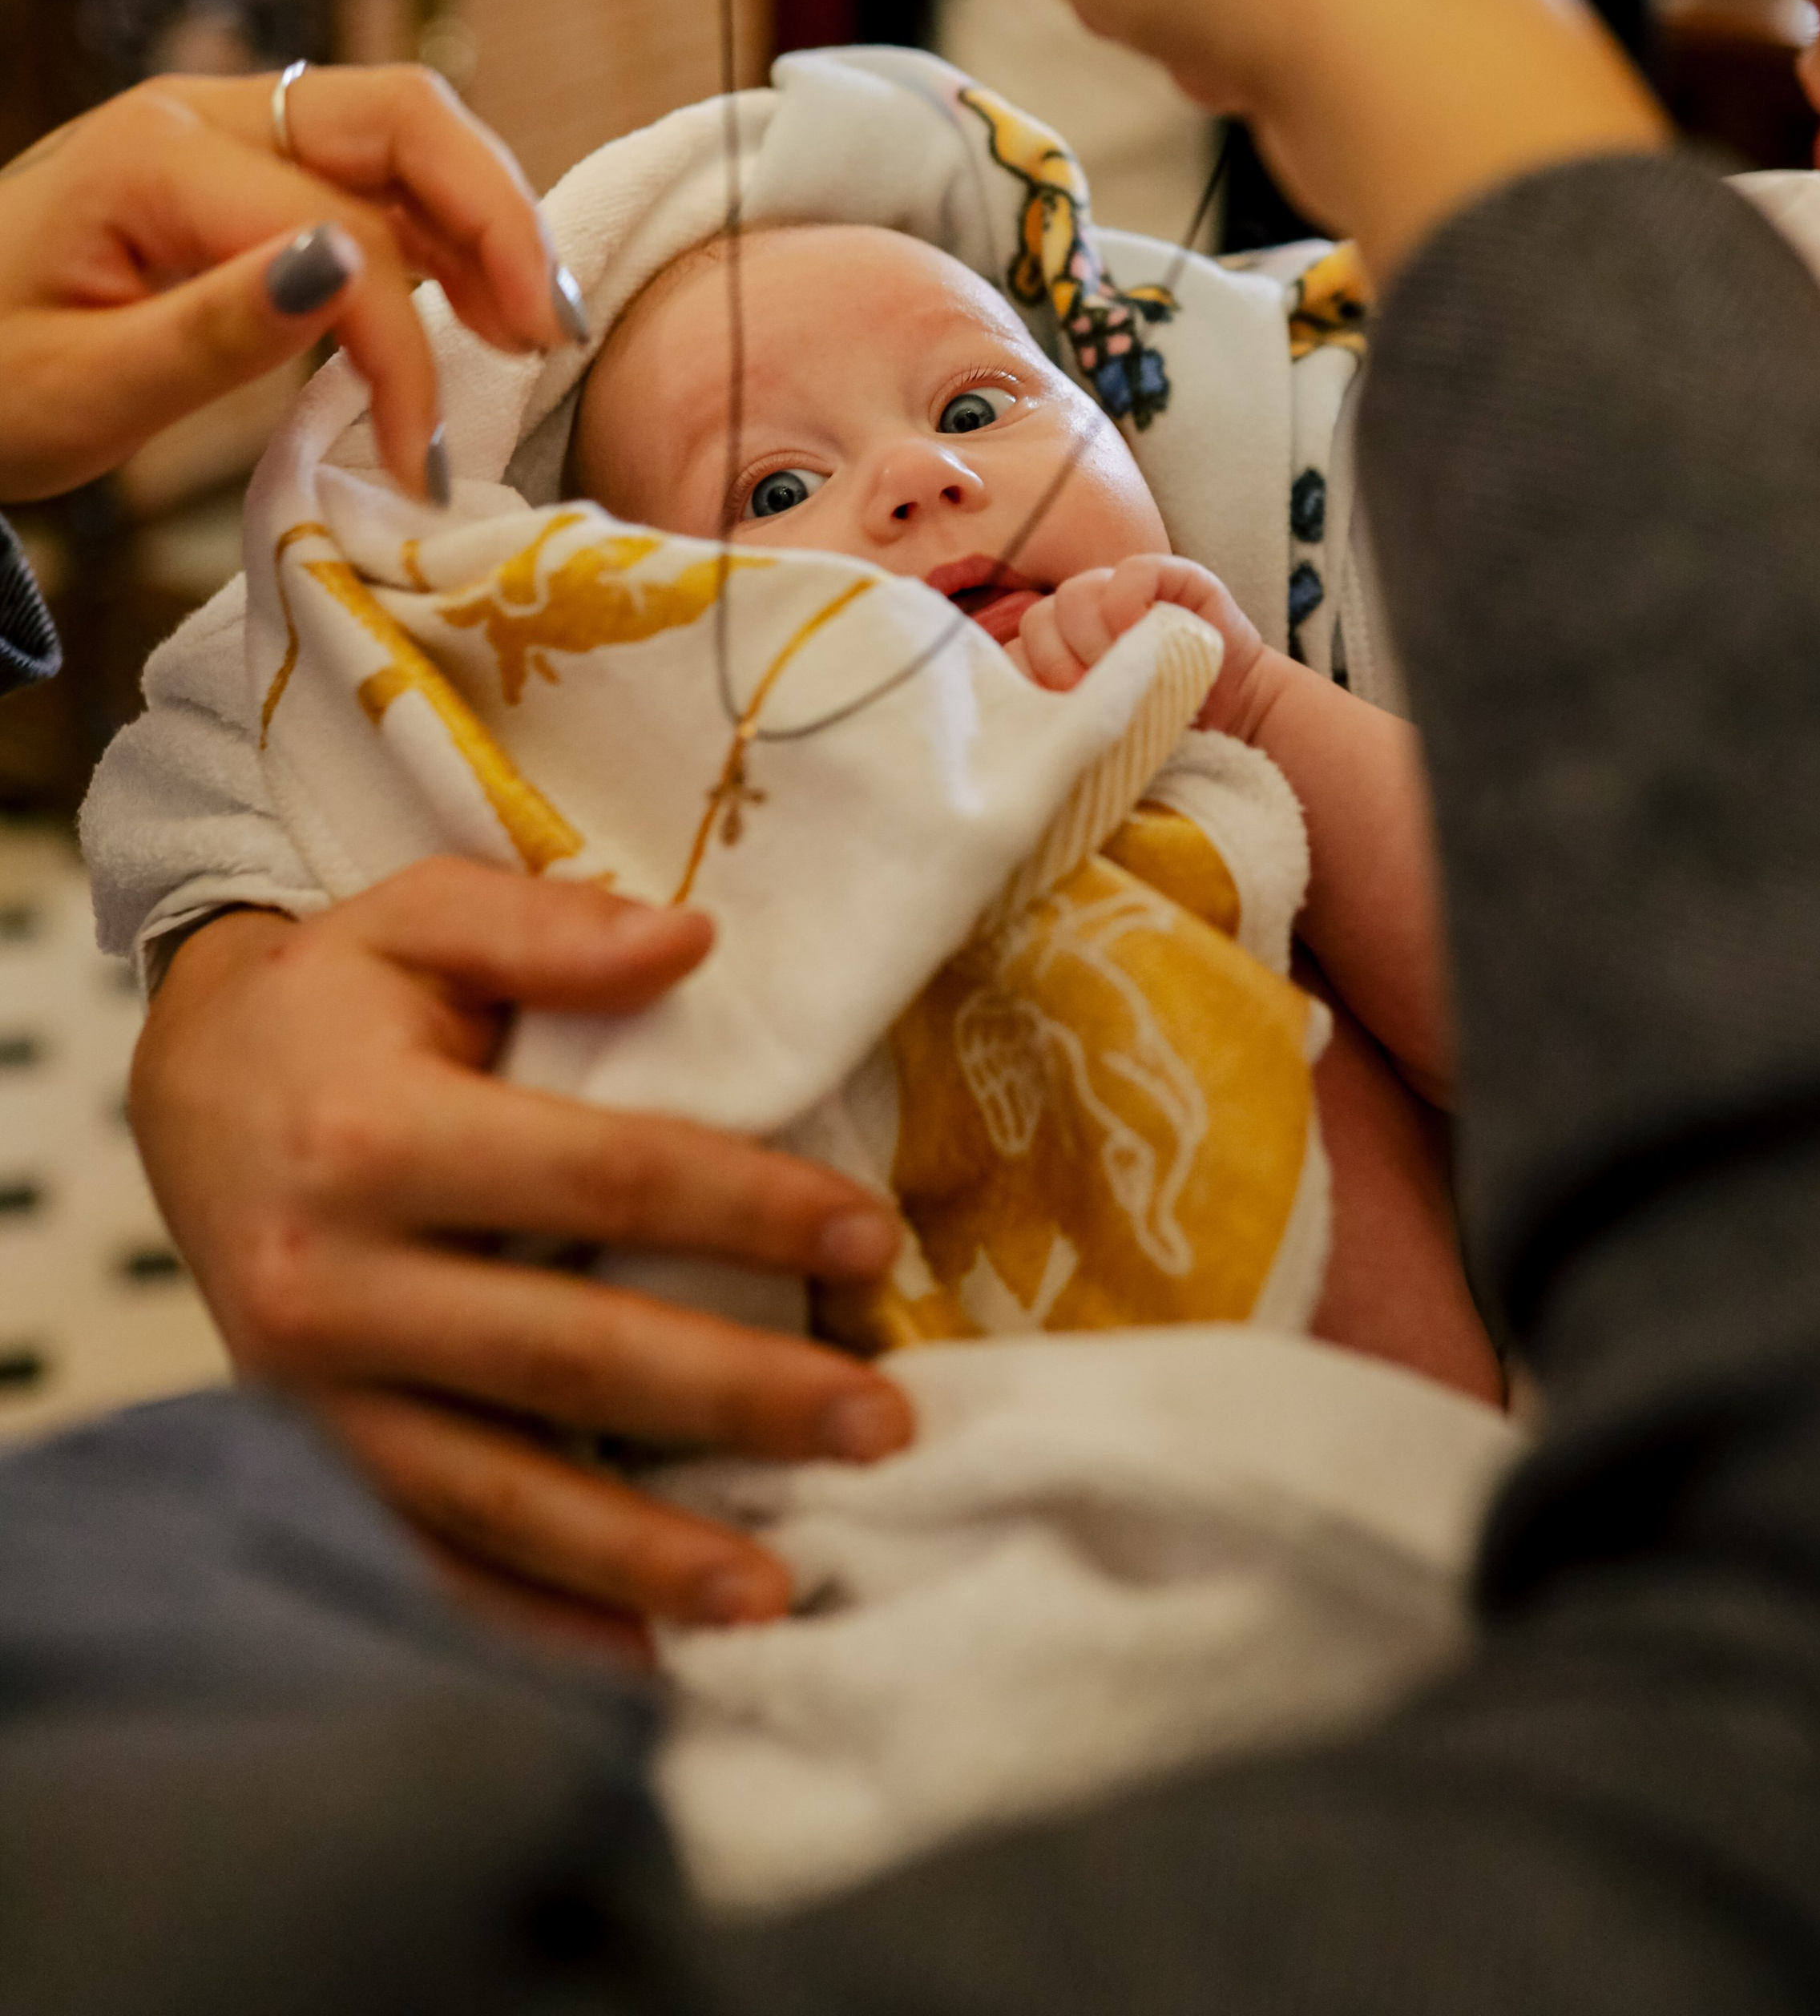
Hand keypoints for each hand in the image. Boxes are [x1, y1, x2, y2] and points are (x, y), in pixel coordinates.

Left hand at [0, 66, 579, 501]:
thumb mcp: (80, 389)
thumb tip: (351, 271)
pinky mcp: (247, 163)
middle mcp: (203, 113)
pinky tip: (478, 305)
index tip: (425, 459)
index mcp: (155, 157)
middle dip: (499, 220)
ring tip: (533, 328)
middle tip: (552, 334)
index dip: (406, 348)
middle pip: (404, 119)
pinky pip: (375, 170)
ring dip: (486, 221)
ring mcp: (229, 127)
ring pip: (405, 135)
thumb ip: (214, 332)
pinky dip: (443, 230)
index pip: (343, 234)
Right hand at [130, 864, 911, 1643]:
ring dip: (646, 1553)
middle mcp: (333, 1284)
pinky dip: (535, 1621)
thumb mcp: (421, 917)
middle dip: (738, 1399)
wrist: (186, 1093)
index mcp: (374, 1136)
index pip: (606, 1178)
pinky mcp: (312, 1461)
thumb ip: (550, 929)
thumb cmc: (336, 1002)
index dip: (749, 1209)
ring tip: (779, 1590)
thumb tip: (696, 941)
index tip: (872, 1240)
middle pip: (570, 1357)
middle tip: (882, 1424)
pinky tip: (646, 1654)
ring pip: (500, 1496)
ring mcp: (314, 1397)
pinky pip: (430, 1561)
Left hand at [1010, 554, 1275, 740]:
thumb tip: (1018, 733)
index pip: (1015, 651)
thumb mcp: (1102, 733)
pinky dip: (1128, 602)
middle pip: (1037, 619)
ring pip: (1074, 591)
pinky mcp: (1171, 576)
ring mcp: (1122, 591)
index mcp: (1060, 652)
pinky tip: (1142, 634)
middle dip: (1057, 663)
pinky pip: (1131, 571)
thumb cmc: (1164, 732)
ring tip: (1121, 673)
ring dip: (1091, 637)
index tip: (1057, 712)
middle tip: (1088, 695)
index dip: (1028, 680)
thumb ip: (1060, 721)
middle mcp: (1084, 616)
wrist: (1238, 725)